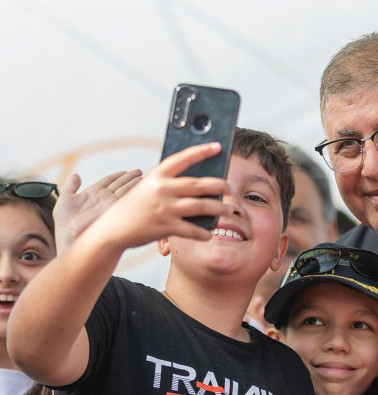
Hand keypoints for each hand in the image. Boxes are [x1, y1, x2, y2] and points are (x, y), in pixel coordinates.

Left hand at [54, 169, 142, 252]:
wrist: (68, 235)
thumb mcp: (65, 199)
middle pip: (120, 184)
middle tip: (140, 171)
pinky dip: (133, 191)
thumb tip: (76, 175)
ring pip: (124, 189)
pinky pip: (125, 197)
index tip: (126, 171)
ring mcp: (109, 203)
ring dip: (134, 182)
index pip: (109, 181)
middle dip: (130, 178)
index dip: (118, 175)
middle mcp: (104, 197)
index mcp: (93, 193)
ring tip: (143, 177)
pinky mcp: (114, 209)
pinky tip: (140, 186)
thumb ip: (70, 186)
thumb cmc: (64, 222)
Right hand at [87, 142, 232, 249]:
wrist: (112, 229)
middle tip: (232, 188)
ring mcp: (164, 208)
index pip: (182, 159)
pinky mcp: (166, 227)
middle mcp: (161, 189)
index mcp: (156, 176)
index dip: (201, 151)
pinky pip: (193, 229)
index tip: (218, 146)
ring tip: (229, 210)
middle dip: (219, 186)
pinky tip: (210, 232)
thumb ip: (168, 184)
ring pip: (201, 206)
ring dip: (219, 208)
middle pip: (199, 185)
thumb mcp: (147, 188)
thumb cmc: (134, 207)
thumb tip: (200, 185)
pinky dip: (204, 232)